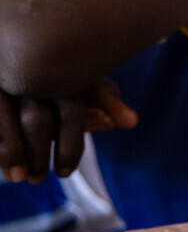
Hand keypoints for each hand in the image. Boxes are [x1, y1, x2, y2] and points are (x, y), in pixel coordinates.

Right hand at [0, 80, 135, 182]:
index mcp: (68, 72)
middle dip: (37, 154)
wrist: (34, 52)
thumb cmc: (69, 70)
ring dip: (11, 152)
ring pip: (6, 119)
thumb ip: (107, 101)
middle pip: (36, 121)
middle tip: (39, 179)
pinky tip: (4, 162)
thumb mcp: (90, 80)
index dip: (70, 146)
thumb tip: (131, 122)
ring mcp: (9, 81)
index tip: (66, 173)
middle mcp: (37, 75)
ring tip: (18, 177)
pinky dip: (0, 140)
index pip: (72, 113)